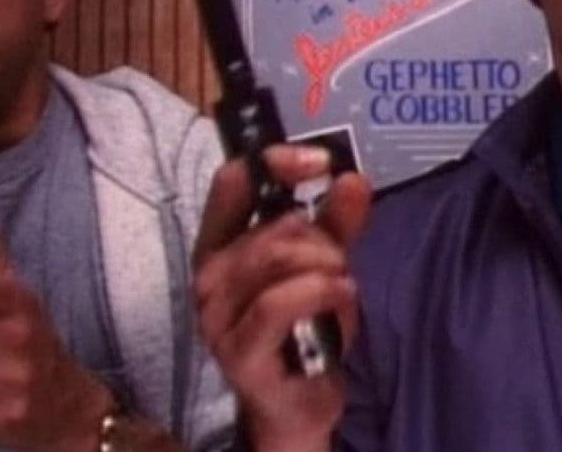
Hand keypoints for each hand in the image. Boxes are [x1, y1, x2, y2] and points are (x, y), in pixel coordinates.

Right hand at [193, 145, 369, 451]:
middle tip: (341, 264)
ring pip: (279, 258)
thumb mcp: (323, 265)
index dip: (276, 163)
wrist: (298, 400)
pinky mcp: (238, 349)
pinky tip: (342, 298)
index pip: (232, 182)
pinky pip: (281, 301)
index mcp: (220, 245)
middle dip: (323, 239)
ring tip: (341, 290)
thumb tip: (352, 178)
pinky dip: (321, 293)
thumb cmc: (303, 327)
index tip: (320, 161)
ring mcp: (217, 315)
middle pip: (273, 225)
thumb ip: (335, 222)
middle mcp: (208, 276)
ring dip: (328, 269)